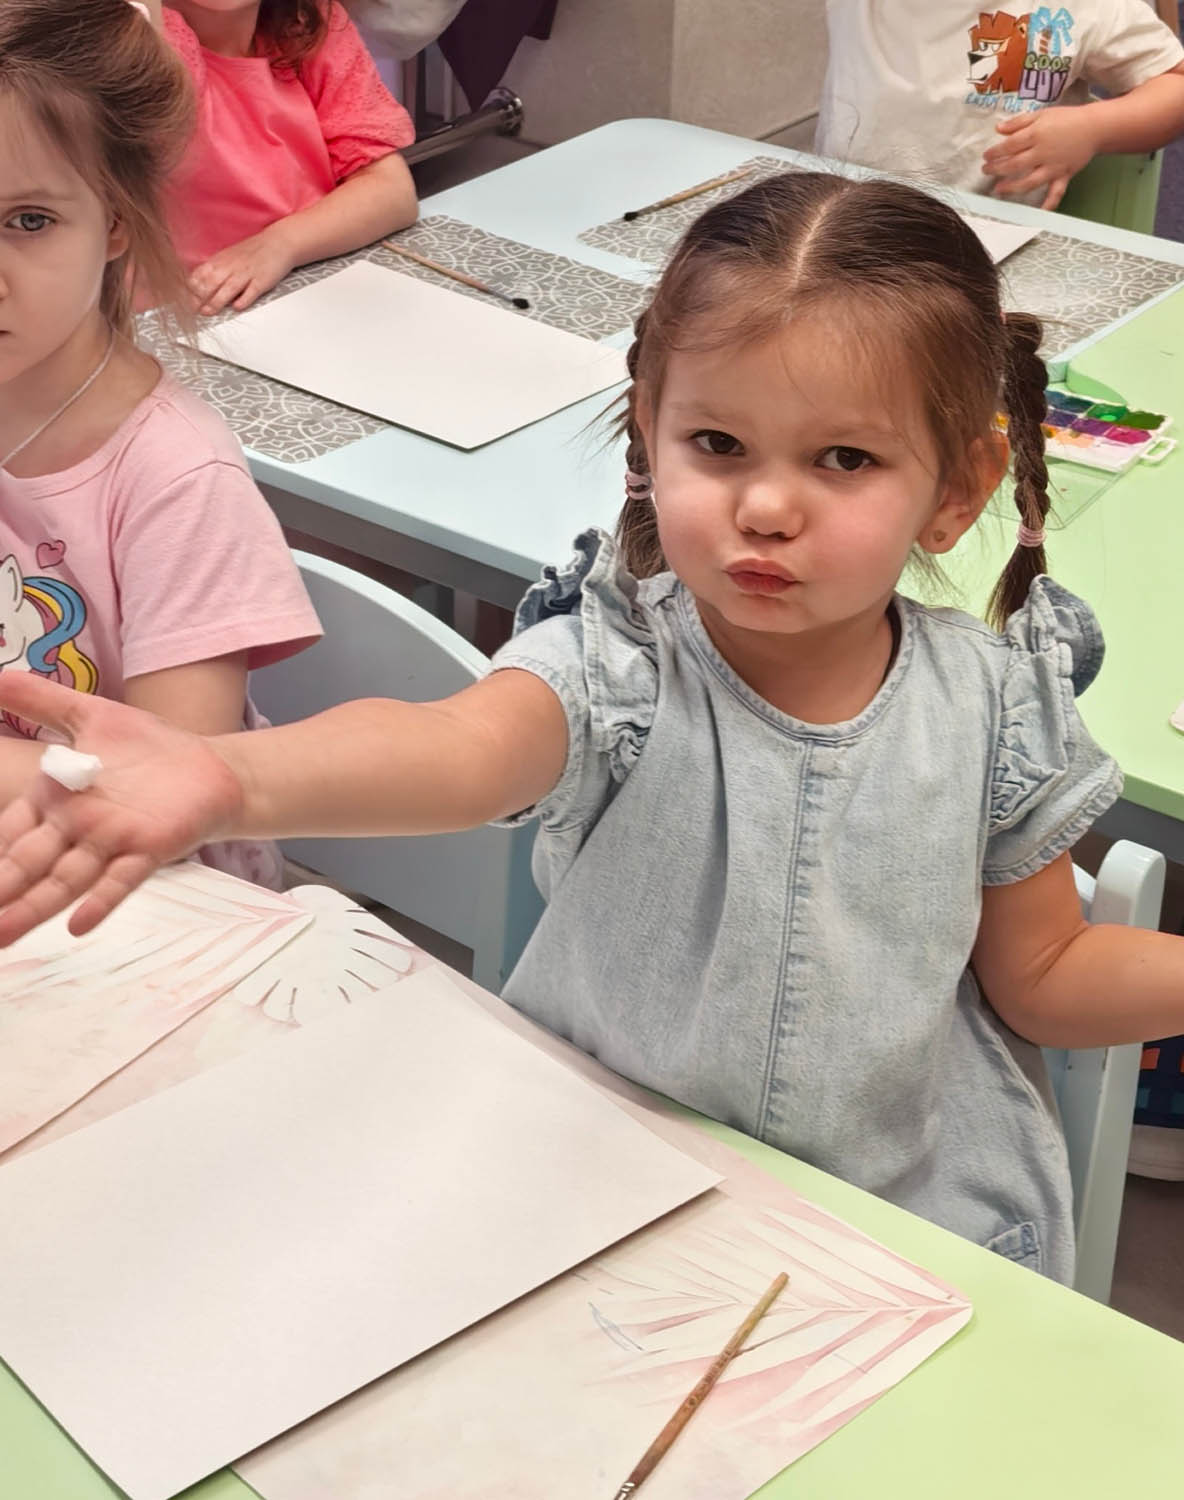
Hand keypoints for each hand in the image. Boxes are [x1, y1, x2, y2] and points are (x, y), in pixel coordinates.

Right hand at [0, 675, 243, 944]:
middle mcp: (75, 829)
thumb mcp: (89, 716)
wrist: (210, 766)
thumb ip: (41, 701)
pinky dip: (99, 902)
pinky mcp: (147, 851)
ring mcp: (110, 843)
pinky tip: (76, 925)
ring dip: (33, 908)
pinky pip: (119, 881)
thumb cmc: (147, 747)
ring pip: (63, 880)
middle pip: (27, 863)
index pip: (10, 830)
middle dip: (1, 888)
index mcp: (54, 801)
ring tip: (2, 937)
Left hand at [189, 227, 295, 315]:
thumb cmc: (253, 252)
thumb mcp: (229, 256)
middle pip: (211, 282)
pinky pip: (251, 292)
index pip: (200, 275)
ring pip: (228, 289)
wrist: (278, 243)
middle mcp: (232, 266)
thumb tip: (199, 285)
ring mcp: (247, 274)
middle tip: (193, 309)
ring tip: (208, 312)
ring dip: (216, 301)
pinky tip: (237, 307)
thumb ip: (215, 270)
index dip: (191, 288)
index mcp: (221, 260)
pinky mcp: (262, 281)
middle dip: (200, 297)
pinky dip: (243, 300)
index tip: (187, 300)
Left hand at [982, 107, 1099, 209]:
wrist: (1095, 126)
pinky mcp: (1064, 175)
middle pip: (1015, 164)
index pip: (1010, 145)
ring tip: (998, 190)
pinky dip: (1049, 204)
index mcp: (1036, 134)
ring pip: (1030, 181)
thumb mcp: (1041, 114)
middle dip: (998, 169)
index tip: (986, 157)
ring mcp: (1053, 166)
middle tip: (986, 171)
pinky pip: (1056, 192)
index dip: (995, 152)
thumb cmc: (1066, 118)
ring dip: (1012, 187)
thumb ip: (1019, 122)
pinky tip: (1039, 214)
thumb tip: (998, 129)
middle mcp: (1043, 152)